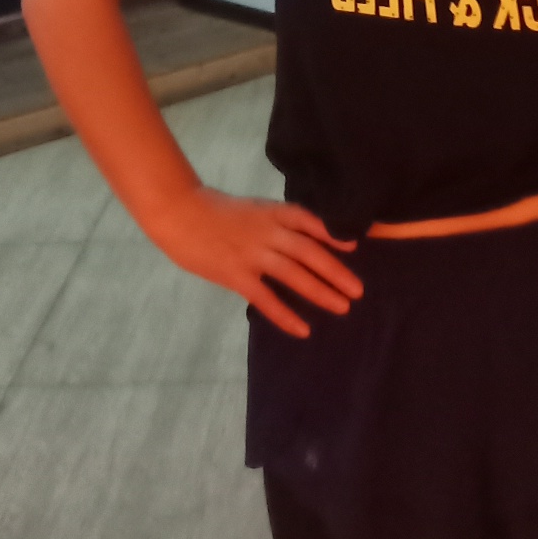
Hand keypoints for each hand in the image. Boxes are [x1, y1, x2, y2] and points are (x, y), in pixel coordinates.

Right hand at [145, 185, 361, 337]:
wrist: (179, 213)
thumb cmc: (214, 211)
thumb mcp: (252, 209)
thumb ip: (275, 222)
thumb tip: (301, 240)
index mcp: (272, 212)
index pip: (310, 221)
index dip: (333, 234)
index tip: (355, 247)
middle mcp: (268, 231)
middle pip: (309, 251)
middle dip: (336, 271)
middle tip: (358, 291)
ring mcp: (252, 253)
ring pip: (294, 274)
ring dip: (320, 291)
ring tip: (342, 306)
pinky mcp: (236, 275)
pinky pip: (266, 298)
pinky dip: (286, 315)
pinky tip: (303, 329)